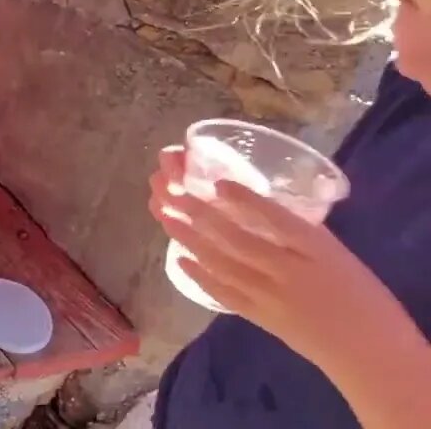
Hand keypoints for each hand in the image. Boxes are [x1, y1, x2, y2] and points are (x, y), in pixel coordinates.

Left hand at [148, 147, 393, 365]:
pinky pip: (223, 294)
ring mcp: (271, 297)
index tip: (217, 182)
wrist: (367, 349)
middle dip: (200, 214)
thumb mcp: (334, 252)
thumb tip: (254, 207)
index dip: (245, 200)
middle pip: (237, 239)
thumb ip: (298, 232)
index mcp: (315, 248)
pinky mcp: (260, 318)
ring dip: (190, 239)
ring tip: (166, 218)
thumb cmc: (358, 292)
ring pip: (223, 264)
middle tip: (172, 193)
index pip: (275, 218)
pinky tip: (179, 259)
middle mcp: (289, 270)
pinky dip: (199, 275)